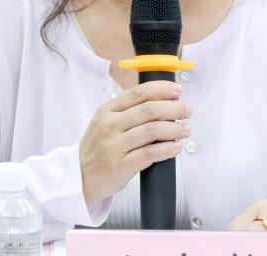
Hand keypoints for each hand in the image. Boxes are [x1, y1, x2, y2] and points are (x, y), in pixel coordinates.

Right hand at [79, 80, 191, 203]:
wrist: (79, 177)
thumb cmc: (98, 148)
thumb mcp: (104, 122)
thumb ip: (128, 111)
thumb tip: (163, 102)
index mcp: (107, 110)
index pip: (138, 93)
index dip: (161, 89)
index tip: (177, 90)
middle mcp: (110, 125)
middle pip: (149, 109)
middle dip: (174, 107)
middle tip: (187, 110)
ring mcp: (114, 146)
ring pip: (153, 130)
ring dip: (175, 128)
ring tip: (186, 130)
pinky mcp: (121, 166)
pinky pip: (150, 154)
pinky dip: (168, 149)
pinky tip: (177, 147)